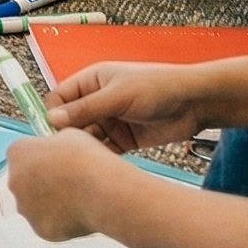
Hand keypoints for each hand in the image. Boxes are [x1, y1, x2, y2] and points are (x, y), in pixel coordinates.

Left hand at [4, 129, 122, 241]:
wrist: (102, 189)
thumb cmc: (87, 160)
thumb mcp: (69, 135)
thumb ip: (54, 143)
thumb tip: (57, 149)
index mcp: (17, 152)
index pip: (22, 154)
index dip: (41, 157)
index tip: (55, 160)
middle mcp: (14, 181)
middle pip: (25, 181)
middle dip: (42, 181)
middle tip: (67, 181)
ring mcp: (25, 208)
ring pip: (35, 205)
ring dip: (49, 202)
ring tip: (76, 197)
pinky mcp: (39, 228)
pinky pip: (48, 223)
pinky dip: (60, 220)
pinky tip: (78, 212)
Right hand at [45, 61, 212, 153]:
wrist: (195, 103)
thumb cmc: (158, 87)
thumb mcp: (117, 95)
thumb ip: (85, 108)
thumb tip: (52, 119)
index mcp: (92, 81)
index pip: (59, 98)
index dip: (54, 114)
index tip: (54, 131)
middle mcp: (97, 101)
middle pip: (70, 121)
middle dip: (66, 135)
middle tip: (66, 151)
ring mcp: (110, 121)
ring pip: (85, 138)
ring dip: (83, 149)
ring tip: (83, 160)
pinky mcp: (123, 140)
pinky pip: (103, 151)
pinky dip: (99, 158)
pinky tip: (99, 166)